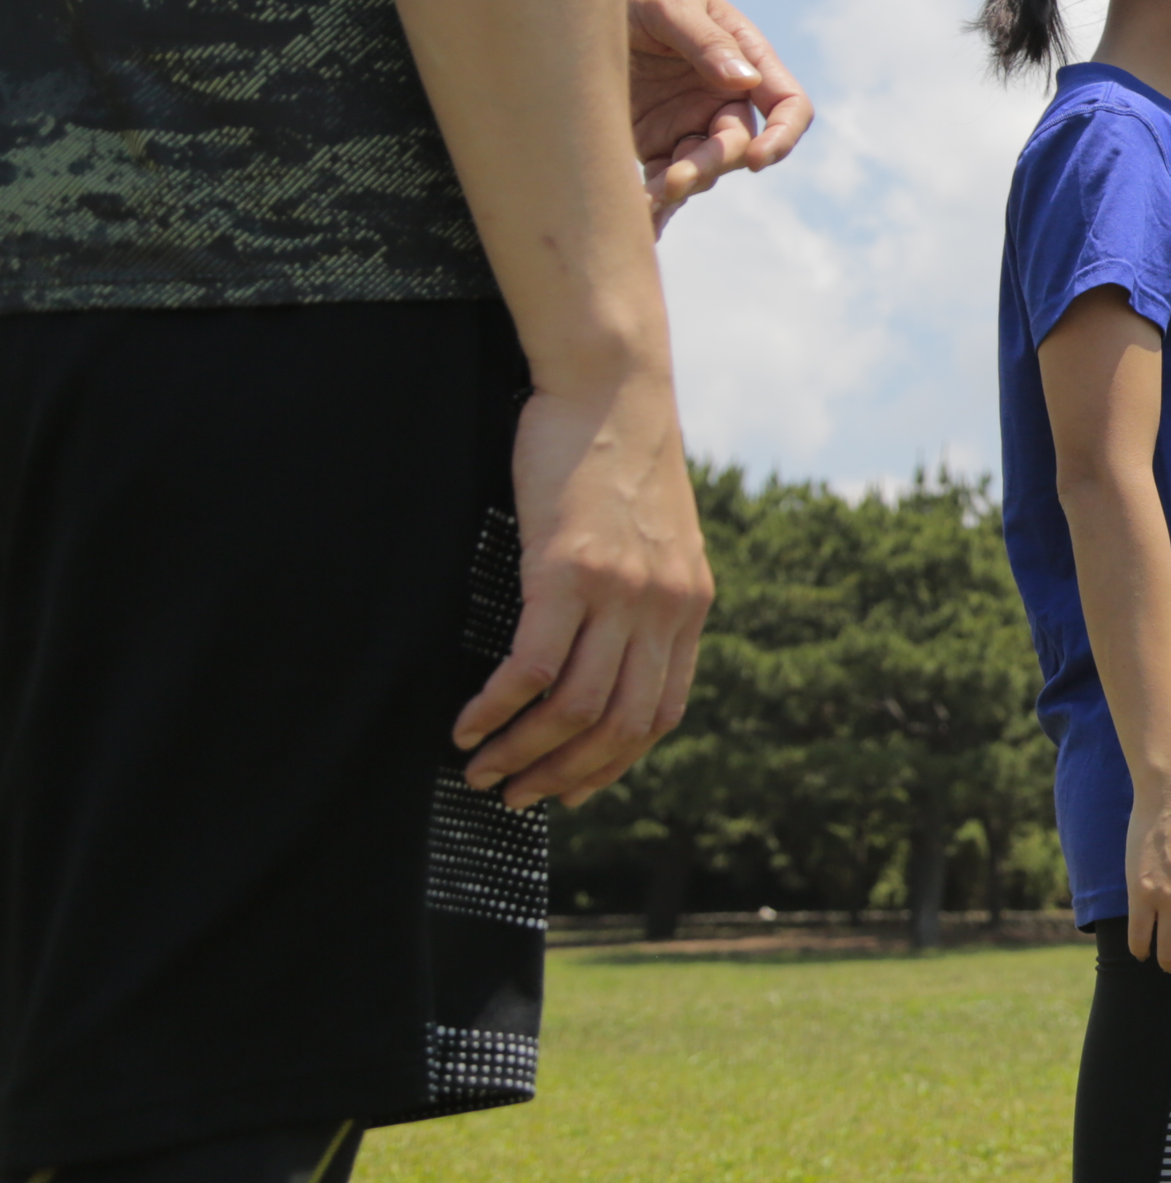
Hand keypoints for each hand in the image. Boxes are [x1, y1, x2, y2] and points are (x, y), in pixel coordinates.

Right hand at [455, 375, 716, 806]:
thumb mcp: (656, 536)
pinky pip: (531, 668)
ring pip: (574, 708)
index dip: (614, 764)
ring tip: (479, 770)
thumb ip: (647, 596)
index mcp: (691, 606)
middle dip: (562, 776)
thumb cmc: (618, 456)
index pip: (661, 715)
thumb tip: (613, 652)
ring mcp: (620, 592)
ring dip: (521, 753)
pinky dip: (495, 709)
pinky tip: (466, 724)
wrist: (613, 385)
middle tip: (514, 797)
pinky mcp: (568, 571)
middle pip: (619, 726)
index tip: (573, 791)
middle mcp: (665, 608)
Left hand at [627, 0, 811, 228]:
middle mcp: (722, 95)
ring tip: (645, 202)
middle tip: (672, 181)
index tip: (754, 159)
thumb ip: (707, 42)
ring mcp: (687, 121)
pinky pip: (663, 179)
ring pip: (701, 169)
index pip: (786, 105)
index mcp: (743, 57)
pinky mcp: (651, 143)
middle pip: (737, 145)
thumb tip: (744, 82)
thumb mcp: (667, 5)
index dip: (782, 135)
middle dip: (711, 166)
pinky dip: (656, 204)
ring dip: (680, 187)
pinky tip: (641, 225)